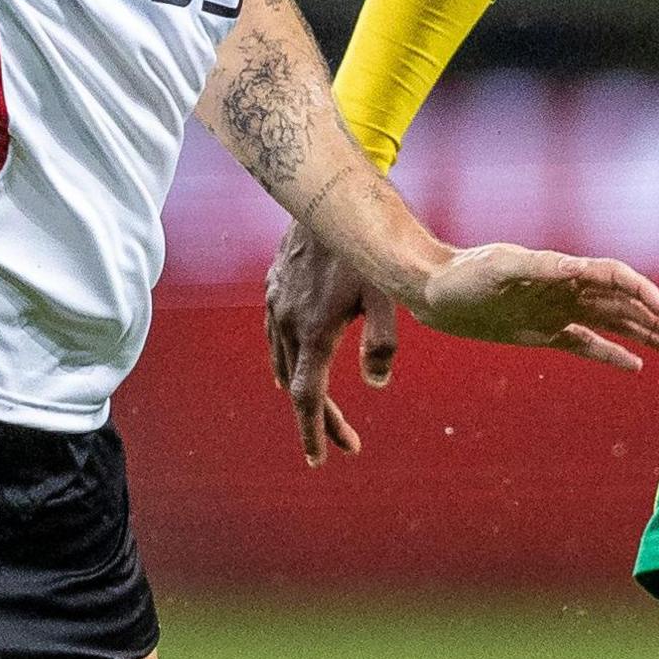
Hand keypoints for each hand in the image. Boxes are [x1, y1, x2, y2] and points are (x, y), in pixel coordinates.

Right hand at [266, 220, 404, 465]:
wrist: (328, 198)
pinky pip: (273, 335)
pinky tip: (292, 360)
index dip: (315, 431)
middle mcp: (287, 323)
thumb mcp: (386, 293)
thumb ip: (383, 341)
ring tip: (319, 411)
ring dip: (301, 388)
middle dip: (320, 418)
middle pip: (298, 386)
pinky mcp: (272, 288)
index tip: (319, 460)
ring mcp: (275, 304)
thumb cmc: (367, 247)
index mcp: (314, 332)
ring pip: (282, 361)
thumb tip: (376, 384)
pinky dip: (284, 358)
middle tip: (345, 442)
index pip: (308, 397)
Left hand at [409, 243, 658, 376]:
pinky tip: (636, 366)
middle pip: (623, 303)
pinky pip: (586, 344)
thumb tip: (576, 267)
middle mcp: (567, 289)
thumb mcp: (500, 267)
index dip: (641, 292)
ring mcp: (558, 311)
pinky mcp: (543, 332)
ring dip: (645, 335)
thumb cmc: (464, 274)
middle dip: (656, 320)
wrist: (434, 291)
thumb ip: (538, 267)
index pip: (614, 277)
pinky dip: (612, 354)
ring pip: (613, 324)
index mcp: (562, 269)